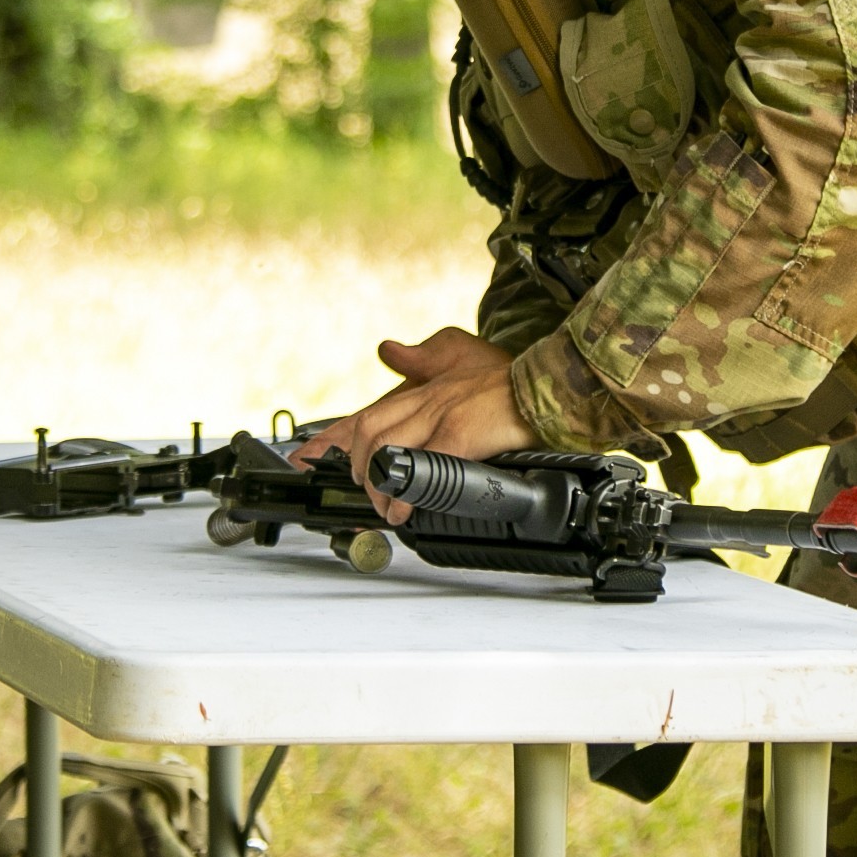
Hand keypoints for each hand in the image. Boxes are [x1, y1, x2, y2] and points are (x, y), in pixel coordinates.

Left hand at [293, 327, 537, 521]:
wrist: (548, 382)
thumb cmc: (510, 378)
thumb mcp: (459, 352)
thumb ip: (422, 355)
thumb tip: (388, 348)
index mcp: (424, 388)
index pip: (366, 413)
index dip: (332, 440)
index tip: (307, 460)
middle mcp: (425, 398)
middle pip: (366, 432)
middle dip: (355, 469)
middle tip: (364, 494)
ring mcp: (441, 413)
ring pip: (385, 448)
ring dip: (376, 485)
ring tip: (383, 507)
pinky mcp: (462, 431)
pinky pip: (423, 465)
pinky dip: (408, 491)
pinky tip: (406, 508)